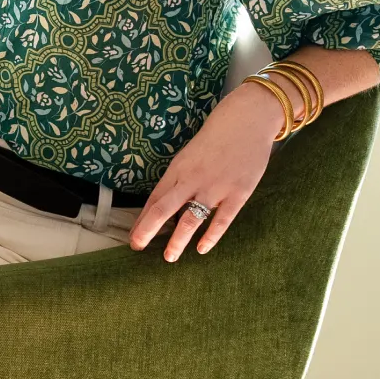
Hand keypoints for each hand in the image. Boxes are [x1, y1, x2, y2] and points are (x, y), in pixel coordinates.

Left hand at [128, 83, 282, 261]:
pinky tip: (201, 249)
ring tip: (169, 257)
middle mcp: (191, 180)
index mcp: (177, 170)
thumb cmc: (215, 139)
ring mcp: (215, 187)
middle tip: (137, 247)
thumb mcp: (189, 156)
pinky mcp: (238, 193)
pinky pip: (222, 220)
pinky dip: (210, 236)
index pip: (154, 199)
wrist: (246, 121)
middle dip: (147, 230)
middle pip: (163, 208)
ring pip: (190, 219)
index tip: (133, 236)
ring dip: (177, 240)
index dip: (142, 220)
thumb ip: (179, 179)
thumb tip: (165, 203)